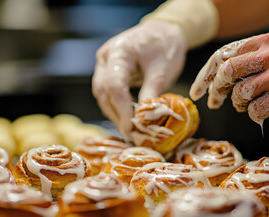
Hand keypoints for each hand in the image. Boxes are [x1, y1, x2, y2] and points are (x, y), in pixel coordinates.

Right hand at [92, 20, 186, 138]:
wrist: (164, 32)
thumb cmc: (166, 46)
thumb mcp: (162, 71)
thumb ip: (150, 93)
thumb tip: (143, 119)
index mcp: (119, 51)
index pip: (113, 85)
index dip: (121, 109)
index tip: (131, 127)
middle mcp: (106, 57)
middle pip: (103, 91)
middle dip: (116, 115)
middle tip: (130, 133)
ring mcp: (104, 63)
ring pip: (102, 93)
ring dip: (114, 113)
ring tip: (129, 129)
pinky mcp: (108, 70)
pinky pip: (107, 91)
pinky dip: (116, 105)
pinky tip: (126, 117)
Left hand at [190, 33, 268, 123]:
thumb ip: (257, 53)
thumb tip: (230, 72)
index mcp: (265, 41)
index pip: (224, 55)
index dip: (207, 74)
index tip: (200, 89)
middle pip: (227, 72)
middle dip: (217, 89)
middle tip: (216, 100)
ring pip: (240, 93)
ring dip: (238, 103)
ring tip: (244, 105)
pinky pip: (256, 110)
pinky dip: (253, 114)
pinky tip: (259, 112)